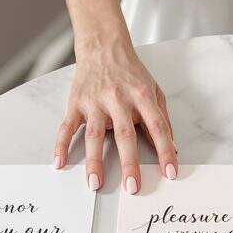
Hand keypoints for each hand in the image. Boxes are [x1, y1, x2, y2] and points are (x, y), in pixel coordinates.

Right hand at [53, 38, 177, 193]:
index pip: (157, 127)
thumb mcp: (153, 89)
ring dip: (95, 161)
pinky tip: (60, 162)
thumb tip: (172, 147)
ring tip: (95, 183)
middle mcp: (118, 98)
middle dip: (129, 163)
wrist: (103, 46)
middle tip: (132, 187)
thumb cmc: (130, 72)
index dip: (165, 151)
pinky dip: (61, 145)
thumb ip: (162, 118)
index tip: (170, 172)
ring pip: (94, 135)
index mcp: (142, 95)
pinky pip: (67, 127)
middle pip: (125, 135)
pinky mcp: (76, 103)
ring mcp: (95, 101)